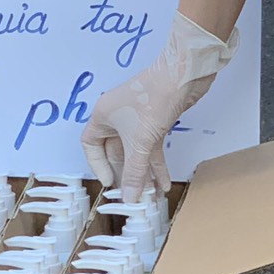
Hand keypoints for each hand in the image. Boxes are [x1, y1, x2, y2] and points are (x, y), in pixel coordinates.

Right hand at [80, 14, 239, 197]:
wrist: (182, 76)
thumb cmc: (154, 98)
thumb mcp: (140, 141)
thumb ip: (134, 171)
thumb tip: (129, 197)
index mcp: (103, 115)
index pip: (91, 145)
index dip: (98, 165)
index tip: (110, 183)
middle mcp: (117, 117)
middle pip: (115, 152)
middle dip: (125, 174)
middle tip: (132, 195)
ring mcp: (137, 119)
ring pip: (136, 152)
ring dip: (143, 173)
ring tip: (151, 195)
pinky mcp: (154, 121)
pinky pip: (151, 149)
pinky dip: (156, 165)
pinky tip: (163, 182)